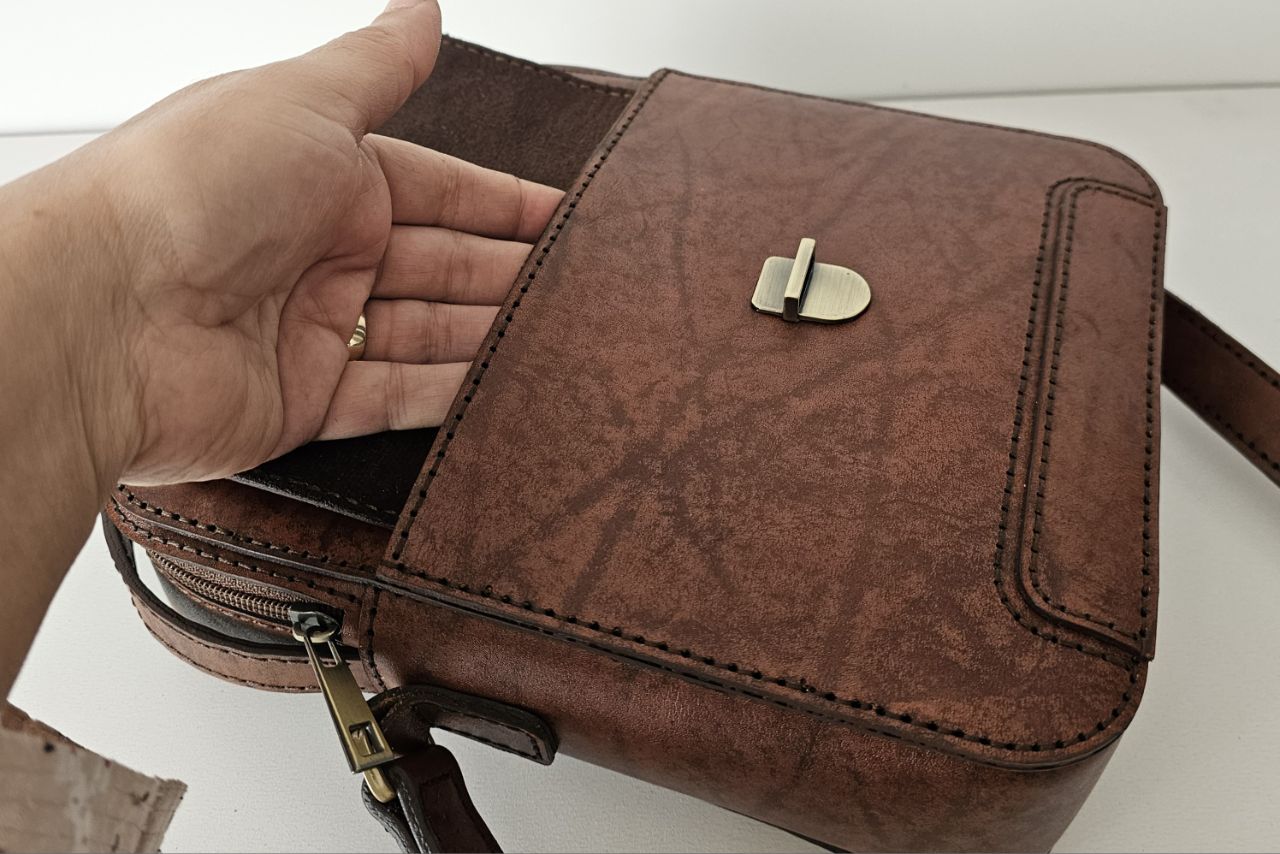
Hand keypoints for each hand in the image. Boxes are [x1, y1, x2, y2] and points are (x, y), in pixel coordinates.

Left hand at [27, 0, 559, 485]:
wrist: (106, 315)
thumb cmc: (188, 191)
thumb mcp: (302, 100)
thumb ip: (377, 64)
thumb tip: (422, 9)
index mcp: (320, 174)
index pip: (437, 187)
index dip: (503, 202)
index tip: (563, 218)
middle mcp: (316, 248)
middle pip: (440, 263)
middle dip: (506, 271)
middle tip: (576, 285)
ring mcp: (310, 327)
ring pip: (425, 331)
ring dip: (486, 332)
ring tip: (555, 337)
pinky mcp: (302, 400)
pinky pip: (391, 398)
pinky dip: (445, 394)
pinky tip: (497, 389)